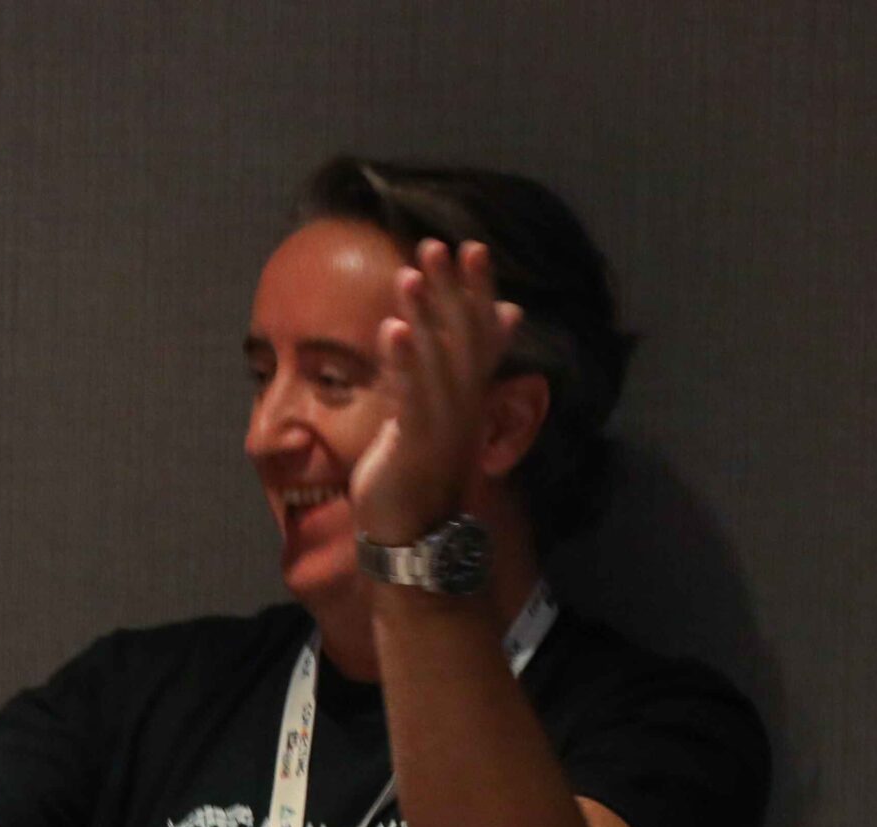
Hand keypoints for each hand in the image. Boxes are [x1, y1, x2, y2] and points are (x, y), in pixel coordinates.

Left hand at [348, 239, 522, 543]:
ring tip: (410, 273)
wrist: (414, 533)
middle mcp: (463, 402)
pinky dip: (403, 360)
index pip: (479, 331)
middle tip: (441, 243)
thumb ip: (452, 374)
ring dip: (424, 314)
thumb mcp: (437, 417)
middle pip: (463, 335)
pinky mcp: (416, 441)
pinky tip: (390, 329)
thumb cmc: (419, 471)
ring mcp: (442, 421)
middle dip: (452, 289)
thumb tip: (486, 333)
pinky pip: (412, 394)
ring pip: (437, 359)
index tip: (471, 247)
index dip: (476, 290)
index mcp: (468, 393)